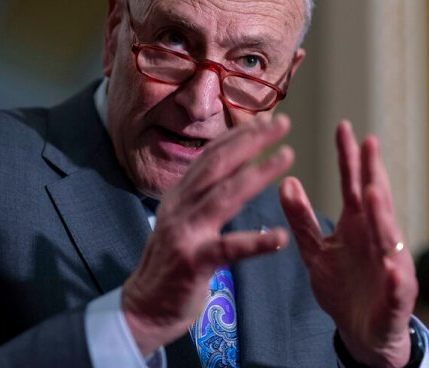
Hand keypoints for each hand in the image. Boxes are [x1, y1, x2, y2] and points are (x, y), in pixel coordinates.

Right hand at [122, 115, 292, 355]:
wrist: (142, 309)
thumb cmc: (169, 265)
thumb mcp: (181, 220)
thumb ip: (201, 196)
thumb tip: (230, 169)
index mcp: (179, 196)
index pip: (209, 156)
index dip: (237, 135)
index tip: (263, 119)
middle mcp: (180, 207)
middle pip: (218, 165)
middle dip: (250, 140)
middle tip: (281, 123)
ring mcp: (185, 233)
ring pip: (225, 196)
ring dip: (258, 174)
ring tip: (286, 157)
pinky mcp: (194, 262)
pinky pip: (229, 249)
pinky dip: (255, 242)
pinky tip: (280, 238)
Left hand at [280, 121, 416, 367]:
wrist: (361, 333)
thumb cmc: (342, 286)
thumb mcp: (315, 251)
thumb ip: (301, 218)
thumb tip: (286, 181)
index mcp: (358, 225)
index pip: (354, 184)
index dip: (349, 158)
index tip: (344, 127)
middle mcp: (379, 239)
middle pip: (376, 201)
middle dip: (373, 173)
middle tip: (368, 143)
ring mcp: (390, 267)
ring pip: (389, 239)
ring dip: (383, 217)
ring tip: (372, 194)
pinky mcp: (395, 300)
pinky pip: (396, 288)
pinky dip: (395, 278)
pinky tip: (391, 268)